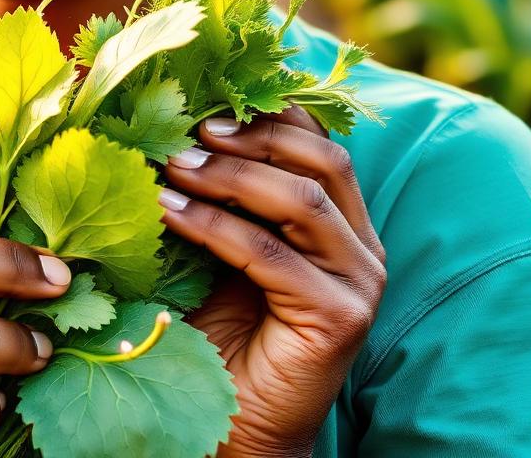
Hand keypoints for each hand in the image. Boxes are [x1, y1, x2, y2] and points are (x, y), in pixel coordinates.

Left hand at [156, 105, 386, 457]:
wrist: (234, 427)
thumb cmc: (218, 336)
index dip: (267, 115)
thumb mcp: (220, 249)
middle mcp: (362, 248)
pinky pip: (273, 254)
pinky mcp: (339, 317)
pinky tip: (169, 213)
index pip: (320, 143)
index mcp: (341, 223)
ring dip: (227, 176)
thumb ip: (220, 196)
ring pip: (300, 200)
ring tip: (170, 165)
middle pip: (321, 160)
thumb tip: (168, 128)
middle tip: (187, 129)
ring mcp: (358, 283)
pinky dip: (215, 225)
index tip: (203, 104)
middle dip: (251, 136)